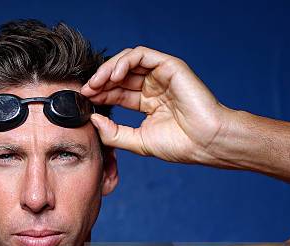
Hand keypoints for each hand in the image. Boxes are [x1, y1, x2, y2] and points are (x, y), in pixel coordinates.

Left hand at [80, 46, 232, 163]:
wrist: (205, 142)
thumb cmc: (179, 145)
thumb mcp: (137, 141)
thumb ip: (113, 132)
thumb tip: (92, 120)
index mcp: (147, 103)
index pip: (117, 92)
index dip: (100, 94)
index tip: (84, 100)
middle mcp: (153, 87)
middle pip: (119, 76)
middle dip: (100, 81)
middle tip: (86, 90)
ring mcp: (161, 75)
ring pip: (128, 62)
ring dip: (108, 69)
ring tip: (96, 82)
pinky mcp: (170, 66)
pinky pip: (142, 55)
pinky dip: (124, 61)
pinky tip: (113, 75)